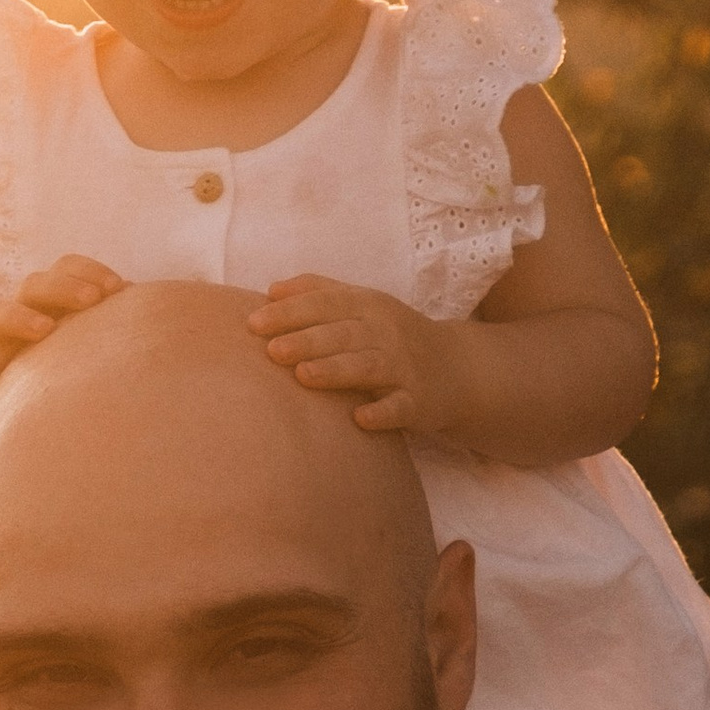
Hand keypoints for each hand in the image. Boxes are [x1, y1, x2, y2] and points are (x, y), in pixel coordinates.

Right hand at [0, 257, 123, 398]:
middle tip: (92, 300)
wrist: (20, 397)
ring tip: (44, 330)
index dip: (89, 271)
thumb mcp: (88, 336)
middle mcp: (22, 311)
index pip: (65, 268)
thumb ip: (111, 319)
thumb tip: (146, 301)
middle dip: (63, 288)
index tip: (119, 287)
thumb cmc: (69, 360)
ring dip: (21, 318)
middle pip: (34, 285)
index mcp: (51, 298)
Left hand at [246, 274, 458, 433]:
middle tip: (272, 350)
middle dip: (308, 340)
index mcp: (367, 306)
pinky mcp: (418, 401)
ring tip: (303, 375)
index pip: (326, 303)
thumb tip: (271, 290)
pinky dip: (382, 412)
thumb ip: (319, 292)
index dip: (291, 311)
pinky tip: (360, 418)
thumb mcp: (362, 304)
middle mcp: (386, 332)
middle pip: (344, 334)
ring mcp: (404, 367)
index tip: (253, 323)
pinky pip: (400, 407)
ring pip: (368, 366)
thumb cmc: (392, 335)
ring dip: (336, 370)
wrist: (456, 368)